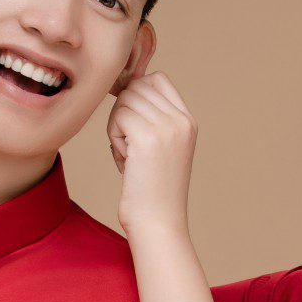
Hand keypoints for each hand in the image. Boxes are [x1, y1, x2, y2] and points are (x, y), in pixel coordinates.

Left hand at [106, 71, 196, 239]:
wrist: (157, 222)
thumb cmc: (150, 190)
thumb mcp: (159, 148)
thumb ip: (149, 118)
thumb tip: (120, 86)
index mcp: (188, 121)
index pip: (158, 78)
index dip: (136, 93)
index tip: (129, 121)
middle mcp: (181, 120)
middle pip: (137, 87)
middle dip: (123, 112)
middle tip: (128, 144)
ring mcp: (167, 127)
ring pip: (125, 100)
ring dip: (117, 126)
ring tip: (127, 155)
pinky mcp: (148, 137)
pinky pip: (118, 117)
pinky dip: (113, 138)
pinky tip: (124, 160)